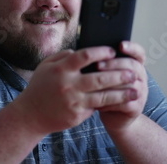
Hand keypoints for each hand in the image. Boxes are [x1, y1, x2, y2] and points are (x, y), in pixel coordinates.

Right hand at [12, 46, 138, 134]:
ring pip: (103, 96)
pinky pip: (96, 107)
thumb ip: (62, 56)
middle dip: (119, 74)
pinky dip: (110, 104)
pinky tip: (121, 102)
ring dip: (122, 93)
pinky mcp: (77, 115)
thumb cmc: (39, 87)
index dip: (101, 52)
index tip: (112, 51)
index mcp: (60, 69)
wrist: (31, 115)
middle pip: (100, 77)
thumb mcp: (45, 66)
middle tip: (133, 72)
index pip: (85, 56)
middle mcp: (68, 84)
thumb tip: (78, 50)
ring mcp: (73, 101)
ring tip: (135, 90)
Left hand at [97, 41, 147, 132]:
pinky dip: (110, 101)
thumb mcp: (106, 75)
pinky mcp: (136, 108)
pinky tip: (97, 100)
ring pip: (129, 85)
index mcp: (135, 66)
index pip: (139, 53)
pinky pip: (125, 103)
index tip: (120, 45)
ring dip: (111, 83)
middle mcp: (141, 78)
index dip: (132, 48)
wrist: (115, 117)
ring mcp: (140, 93)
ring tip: (95, 83)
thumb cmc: (106, 91)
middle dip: (114, 64)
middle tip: (98, 65)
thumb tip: (87, 50)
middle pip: (132, 66)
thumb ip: (103, 63)